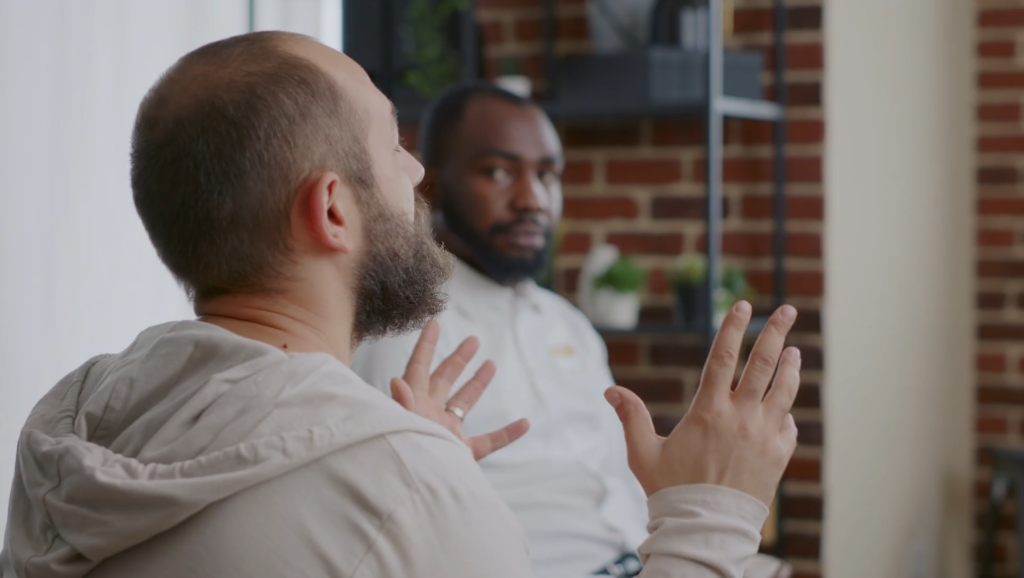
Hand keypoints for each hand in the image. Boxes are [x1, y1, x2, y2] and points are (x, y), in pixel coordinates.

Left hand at [391, 320, 529, 460]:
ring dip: (478, 384)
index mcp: (413, 403)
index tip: (435, 322)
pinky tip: (524, 423)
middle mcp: (429, 414)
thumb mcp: (395, 429)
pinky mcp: (460, 454)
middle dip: (458, 358)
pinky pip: (488, 441)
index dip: (426, 344)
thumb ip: (399, 406)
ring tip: (491, 364)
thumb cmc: (397, 461)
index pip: (418, 366)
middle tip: (473, 339)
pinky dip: (506, 433)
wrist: (411, 500)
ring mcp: (445, 433)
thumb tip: (396, 382)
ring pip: (465, 403)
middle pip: (444, 378)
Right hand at [605, 301, 799, 505]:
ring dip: (791, 366)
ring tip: (794, 351)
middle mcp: (741, 417)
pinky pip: (788, 425)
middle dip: (775, 332)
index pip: (723, 357)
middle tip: (786, 310)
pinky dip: (786, 412)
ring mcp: (764, 435)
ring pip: (784, 390)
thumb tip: (611, 390)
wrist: (705, 528)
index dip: (732, 328)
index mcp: (708, 411)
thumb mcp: (643, 453)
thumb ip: (631, 417)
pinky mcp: (778, 455)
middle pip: (764, 363)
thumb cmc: (670, 490)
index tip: (742, 305)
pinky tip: (783, 406)